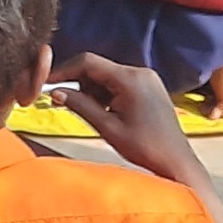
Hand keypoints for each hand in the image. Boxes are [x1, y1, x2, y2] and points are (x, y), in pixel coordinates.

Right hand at [51, 54, 204, 186]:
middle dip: (79, 83)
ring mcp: (147, 78)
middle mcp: (140, 72)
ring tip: (94, 114)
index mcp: (130, 79)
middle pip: (97, 67)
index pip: (88, 62)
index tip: (47, 82)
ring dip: (93, 90)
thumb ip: (80, 105)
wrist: (176, 160)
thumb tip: (55, 92)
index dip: (64, 70)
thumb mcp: (107, 127)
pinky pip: (119, 82)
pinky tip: (107, 112)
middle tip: (68, 105)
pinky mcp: (149, 86)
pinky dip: (106, 93)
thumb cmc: (144, 147)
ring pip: (107, 75)